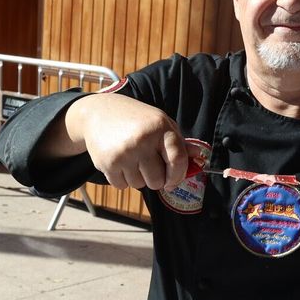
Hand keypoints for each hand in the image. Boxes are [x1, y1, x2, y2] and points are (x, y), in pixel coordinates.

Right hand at [67, 93, 188, 190]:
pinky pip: (122, 186)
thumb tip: (200, 156)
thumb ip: (179, 142)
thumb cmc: (135, 120)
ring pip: (140, 185)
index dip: (178, 176)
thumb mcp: (160, 124)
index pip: (178, 161)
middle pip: (158, 180)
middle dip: (155, 178)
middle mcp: (143, 139)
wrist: (98, 113)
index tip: (172, 182)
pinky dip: (122, 179)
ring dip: (137, 178)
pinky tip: (119, 162)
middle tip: (147, 165)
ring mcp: (125, 152)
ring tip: (131, 160)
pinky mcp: (108, 163)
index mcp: (160, 127)